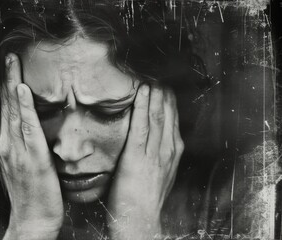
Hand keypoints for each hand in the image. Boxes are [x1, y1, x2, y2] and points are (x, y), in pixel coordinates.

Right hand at [0, 54, 63, 239]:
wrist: (32, 221)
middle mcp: (7, 145)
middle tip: (10, 55)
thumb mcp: (22, 167)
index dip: (7, 89)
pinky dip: (24, 107)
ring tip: (13, 61)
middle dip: (8, 78)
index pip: (6, 111)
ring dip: (13, 84)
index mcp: (7, 146)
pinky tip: (22, 89)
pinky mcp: (31, 158)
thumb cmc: (30, 194)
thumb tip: (28, 131)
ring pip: (14, 111)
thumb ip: (22, 147)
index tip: (11, 69)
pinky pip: (27, 127)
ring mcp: (17, 151)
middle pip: (7, 106)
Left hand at [107, 84, 183, 239]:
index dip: (168, 100)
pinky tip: (142, 92)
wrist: (141, 219)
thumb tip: (154, 141)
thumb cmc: (146, 198)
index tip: (164, 84)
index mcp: (173, 152)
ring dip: (155, 94)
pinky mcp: (137, 156)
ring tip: (151, 76)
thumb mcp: (160, 173)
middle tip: (158, 72)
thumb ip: (160, 155)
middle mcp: (167, 149)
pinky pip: (141, 126)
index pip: (172, 119)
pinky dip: (142, 106)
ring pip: (157, 116)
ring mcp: (154, 152)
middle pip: (168, 113)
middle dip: (163, 92)